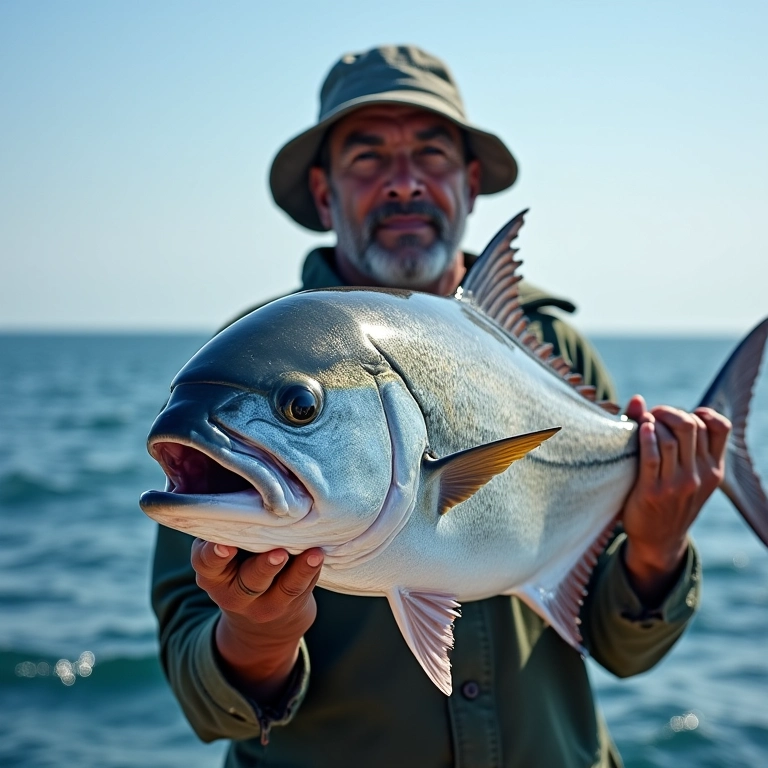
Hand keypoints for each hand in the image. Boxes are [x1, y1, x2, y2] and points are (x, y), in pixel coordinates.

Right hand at [191, 540, 323, 701]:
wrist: (262, 629)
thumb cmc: (238, 572)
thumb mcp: (224, 563)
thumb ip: (229, 536)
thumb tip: (239, 496)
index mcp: (213, 577)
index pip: (207, 566)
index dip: (212, 555)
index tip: (222, 544)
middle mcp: (235, 594)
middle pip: (247, 582)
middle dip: (261, 567)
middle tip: (276, 552)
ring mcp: (265, 605)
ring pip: (279, 588)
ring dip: (294, 571)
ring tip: (307, 554)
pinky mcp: (292, 606)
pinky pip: (301, 588)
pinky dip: (310, 571)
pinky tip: (317, 556)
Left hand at [620, 395, 730, 605]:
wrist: (658, 541)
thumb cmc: (669, 500)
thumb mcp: (686, 473)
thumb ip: (671, 437)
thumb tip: (638, 399)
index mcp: (713, 469)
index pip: (719, 426)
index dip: (699, 412)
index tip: (680, 416)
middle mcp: (700, 475)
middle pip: (691, 425)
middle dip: (669, 412)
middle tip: (654, 415)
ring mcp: (678, 484)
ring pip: (671, 437)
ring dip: (654, 422)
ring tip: (643, 423)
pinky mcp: (654, 491)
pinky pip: (651, 455)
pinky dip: (645, 436)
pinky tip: (640, 430)